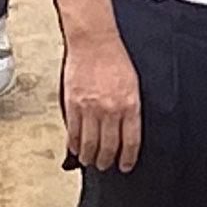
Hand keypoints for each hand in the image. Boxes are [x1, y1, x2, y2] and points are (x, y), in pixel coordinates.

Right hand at [61, 27, 140, 173]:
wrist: (94, 41)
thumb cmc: (114, 59)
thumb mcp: (133, 85)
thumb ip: (130, 109)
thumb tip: (125, 131)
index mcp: (130, 105)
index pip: (130, 142)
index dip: (128, 159)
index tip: (125, 166)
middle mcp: (110, 109)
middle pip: (108, 147)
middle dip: (107, 161)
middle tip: (106, 165)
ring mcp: (90, 108)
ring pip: (89, 144)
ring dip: (89, 157)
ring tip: (90, 160)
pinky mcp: (73, 104)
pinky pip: (73, 132)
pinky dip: (74, 144)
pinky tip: (76, 149)